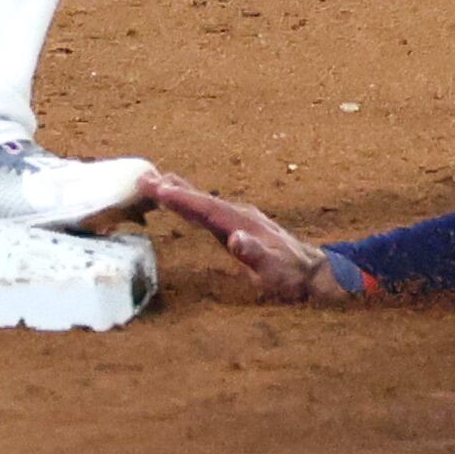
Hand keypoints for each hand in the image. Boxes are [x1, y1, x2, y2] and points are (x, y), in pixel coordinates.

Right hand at [151, 170, 347, 303]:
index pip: (207, 208)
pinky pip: (208, 209)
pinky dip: (191, 203)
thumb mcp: (273, 270)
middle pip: (201, 198)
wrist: (311, 274)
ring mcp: (240, 218)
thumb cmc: (290, 276)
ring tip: (153, 181)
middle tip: (143, 177)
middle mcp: (239, 215)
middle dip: (173, 189)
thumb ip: (255, 254)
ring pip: (204, 201)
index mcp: (242, 224)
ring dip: (179, 192)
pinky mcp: (239, 225)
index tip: (157, 188)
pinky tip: (183, 202)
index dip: (182, 199)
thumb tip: (236, 239)